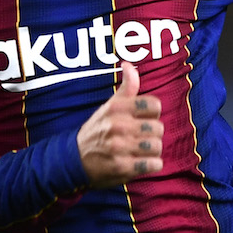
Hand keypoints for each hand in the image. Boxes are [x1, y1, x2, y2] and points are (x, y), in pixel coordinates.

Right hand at [76, 61, 163, 187]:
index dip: (153, 113)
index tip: (145, 118)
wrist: (74, 159)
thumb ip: (126, 87)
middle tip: (143, 137)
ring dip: (153, 151)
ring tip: (143, 151)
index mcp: (117, 108)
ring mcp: (119, 147)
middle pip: (158, 127)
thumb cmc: (98, 130)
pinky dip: (152, 165)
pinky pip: (153, 164)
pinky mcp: (121, 167)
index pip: (154, 104)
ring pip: (157, 146)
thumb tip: (129, 65)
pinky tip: (143, 163)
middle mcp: (118, 125)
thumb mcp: (109, 106)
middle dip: (154, 134)